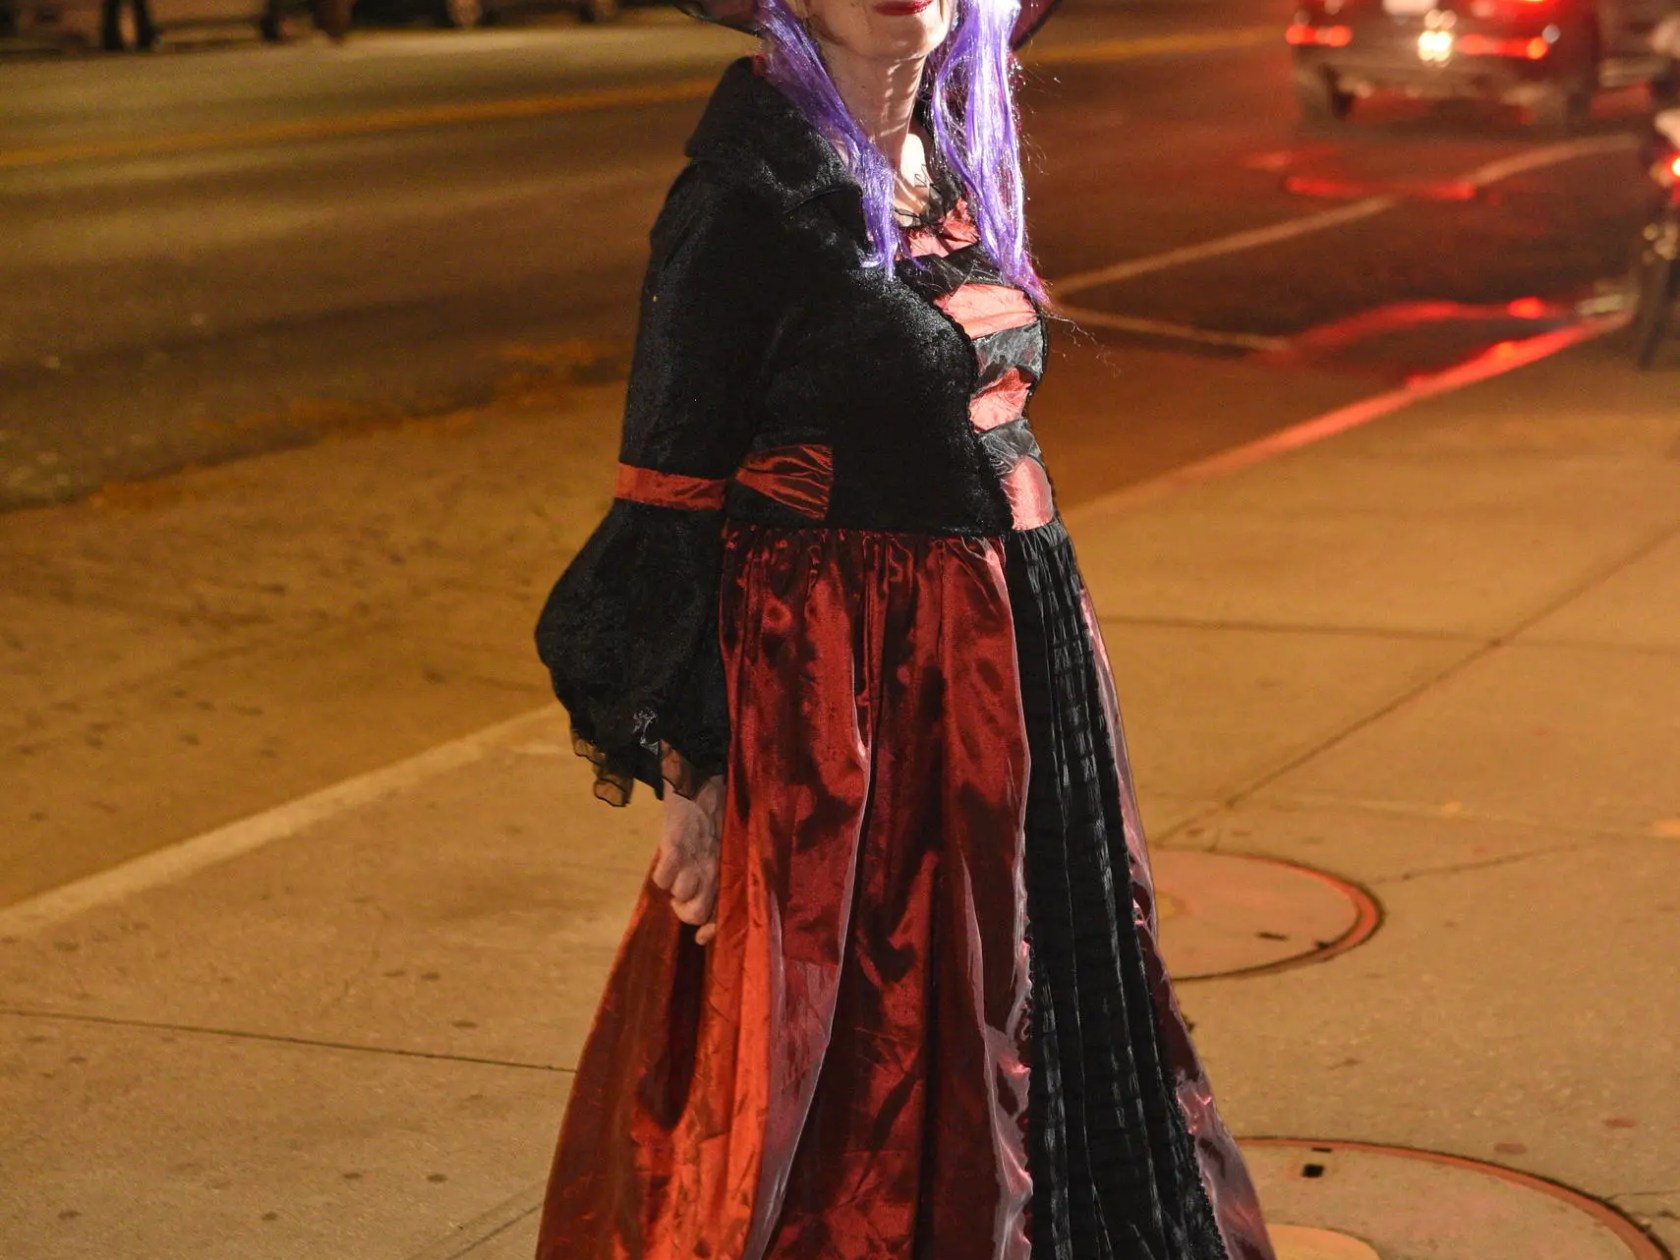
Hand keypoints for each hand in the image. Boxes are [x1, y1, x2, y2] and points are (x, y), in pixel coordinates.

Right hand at [651, 774, 724, 945]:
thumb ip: (716, 878)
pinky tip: (666, 860)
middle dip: (683, 909)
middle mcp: (713, 870)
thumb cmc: (714, 816)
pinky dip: (661, 874)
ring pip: (680, 896)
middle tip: (680, 893)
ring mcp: (694, 858)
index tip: (700, 936)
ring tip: (676, 871)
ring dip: (673, 889)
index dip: (710, 929)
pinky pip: (663, 877)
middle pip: (695, 913)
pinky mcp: (675, 844)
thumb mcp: (721, 849)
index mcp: (725, 871)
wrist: (699, 778)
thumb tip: (704, 922)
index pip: (721, 913)